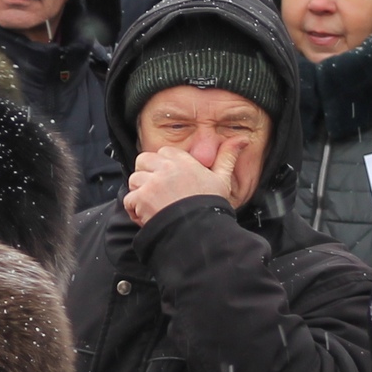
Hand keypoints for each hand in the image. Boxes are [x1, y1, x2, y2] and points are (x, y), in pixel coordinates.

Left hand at [121, 139, 246, 226]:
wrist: (201, 232)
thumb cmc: (212, 207)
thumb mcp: (222, 179)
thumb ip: (227, 156)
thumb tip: (241, 139)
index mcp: (183, 161)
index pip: (163, 152)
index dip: (164, 167)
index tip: (171, 182)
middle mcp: (166, 168)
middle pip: (143, 161)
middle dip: (146, 176)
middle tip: (158, 193)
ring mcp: (152, 183)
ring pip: (134, 181)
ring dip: (141, 194)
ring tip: (156, 206)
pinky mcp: (142, 198)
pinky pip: (129, 200)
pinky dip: (135, 211)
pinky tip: (150, 217)